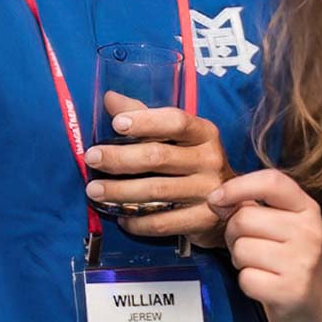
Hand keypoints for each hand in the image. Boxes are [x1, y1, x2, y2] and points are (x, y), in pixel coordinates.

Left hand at [84, 92, 233, 246]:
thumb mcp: (173, 133)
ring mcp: (209, 192)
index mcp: (203, 132)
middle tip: (91, 158)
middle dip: (119, 158)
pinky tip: (120, 217)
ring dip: (120, 192)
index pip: (175, 121)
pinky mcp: (204, 221)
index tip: (116, 124)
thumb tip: (110, 98)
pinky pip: (164, 222)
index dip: (145, 121)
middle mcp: (210, 159)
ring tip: (94, 191)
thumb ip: (142, 114)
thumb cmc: (190, 159)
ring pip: (157, 191)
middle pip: (159, 156)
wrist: (231, 203)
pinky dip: (138, 221)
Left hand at [208, 169, 321, 321]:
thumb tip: (216, 200)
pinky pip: (246, 278)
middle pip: (244, 218)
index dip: (237, 186)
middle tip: (246, 242)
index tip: (217, 198)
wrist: (320, 300)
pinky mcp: (291, 292)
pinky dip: (247, 281)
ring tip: (258, 262)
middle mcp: (309, 233)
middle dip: (233, 231)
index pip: (271, 182)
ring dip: (240, 257)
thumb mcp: (282, 220)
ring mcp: (302, 263)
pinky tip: (264, 282)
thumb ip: (251, 203)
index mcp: (306, 208)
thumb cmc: (291, 254)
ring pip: (241, 248)